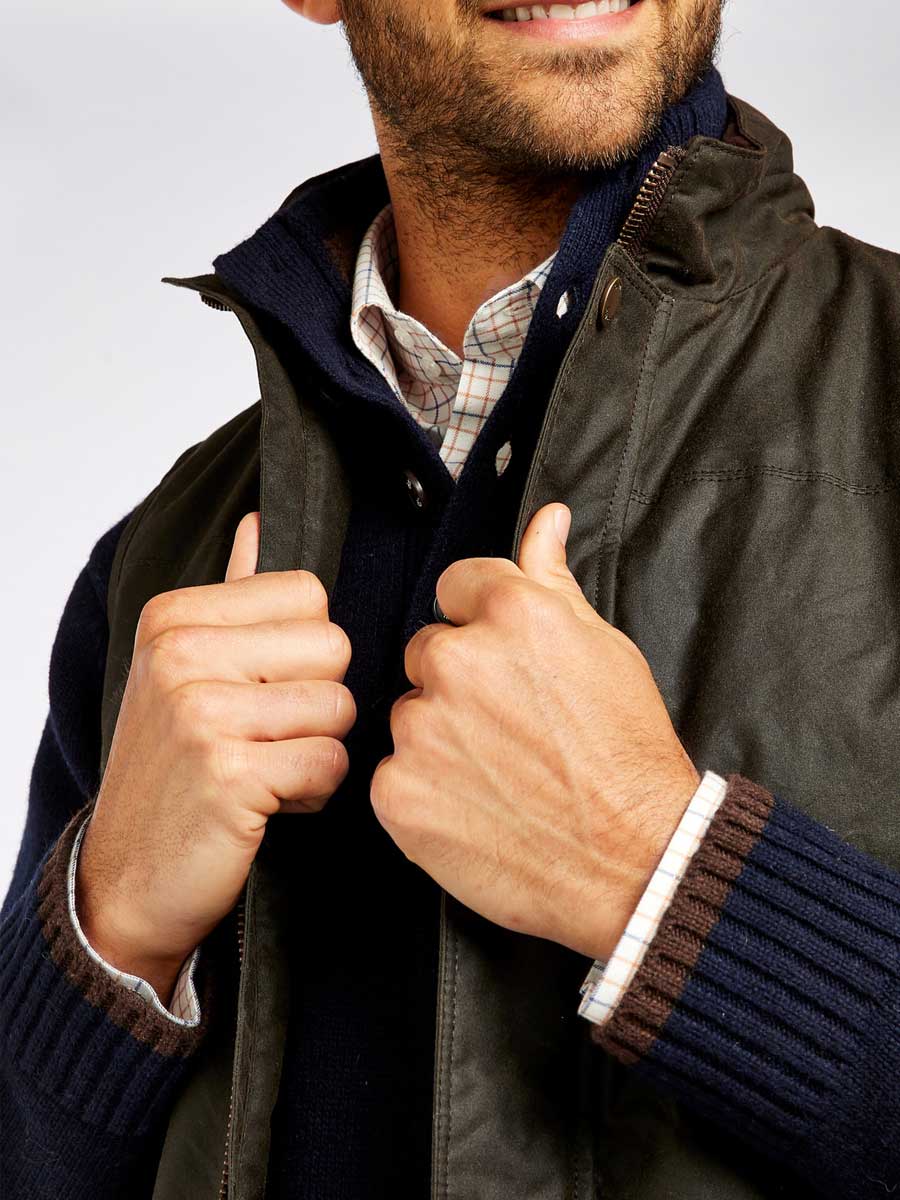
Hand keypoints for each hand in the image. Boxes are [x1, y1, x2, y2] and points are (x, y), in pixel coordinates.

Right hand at [76, 512, 354, 1001]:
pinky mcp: (229, 774)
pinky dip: (315, 791)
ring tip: (267, 767)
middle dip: (320, 700)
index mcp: (174, 616)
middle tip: (268, 735)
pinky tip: (270, 801)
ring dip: (319, 750)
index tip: (261, 688)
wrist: (127, 874)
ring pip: (340, 708)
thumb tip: (258, 521)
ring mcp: (200, 713)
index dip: (306, 650)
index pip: (309, 595)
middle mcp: (180, 654)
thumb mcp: (184, 667)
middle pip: (334, 647)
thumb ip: (231, 593)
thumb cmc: (174, 766)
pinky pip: (331, 763)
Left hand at [370, 502, 699, 962]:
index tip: (508, 664)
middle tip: (509, 727)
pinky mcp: (397, 790)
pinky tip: (473, 806)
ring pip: (409, 712)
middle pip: (426, 651)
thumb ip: (554, 578)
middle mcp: (456, 660)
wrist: (635, 862)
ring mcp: (421, 727)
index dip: (482, 624)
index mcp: (510, 613)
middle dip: (458, 682)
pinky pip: (395, 772)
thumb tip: (546, 519)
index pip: (455, 586)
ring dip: (439, 735)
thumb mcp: (603, 649)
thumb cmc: (628, 755)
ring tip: (497, 773)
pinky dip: (424, 788)